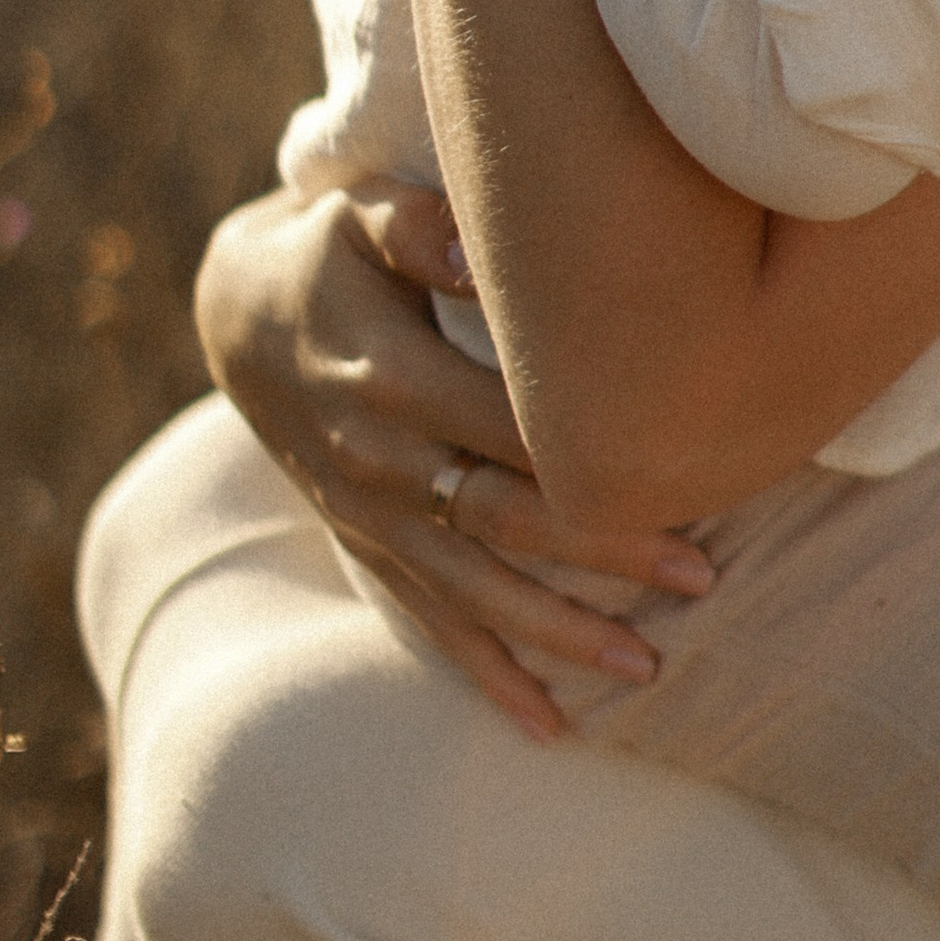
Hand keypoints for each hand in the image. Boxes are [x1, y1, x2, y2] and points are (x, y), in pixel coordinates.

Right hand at [193, 180, 712, 742]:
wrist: (240, 318)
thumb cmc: (331, 253)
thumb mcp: (360, 215)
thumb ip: (420, 228)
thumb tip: (478, 251)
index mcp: (390, 376)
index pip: (505, 428)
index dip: (586, 458)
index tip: (681, 480)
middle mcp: (379, 459)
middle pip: (504, 518)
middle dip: (602, 553)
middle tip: (699, 579)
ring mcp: (372, 514)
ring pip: (475, 590)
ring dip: (558, 632)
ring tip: (644, 668)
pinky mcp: (370, 547)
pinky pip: (432, 622)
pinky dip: (490, 675)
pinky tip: (551, 725)